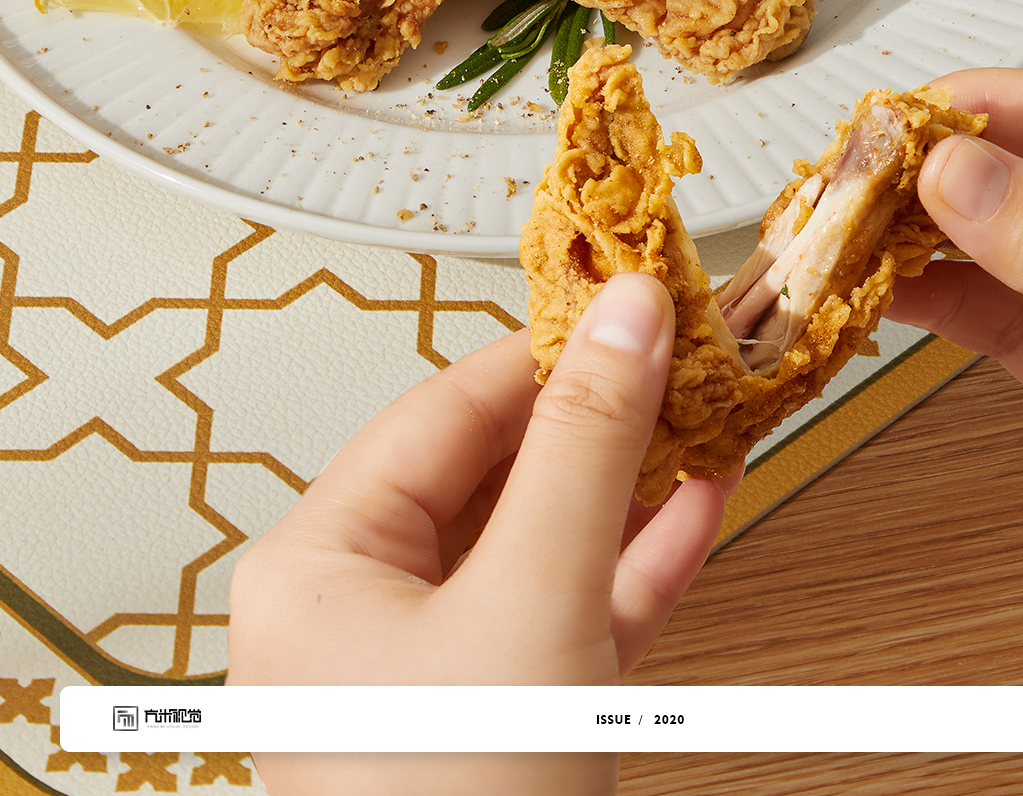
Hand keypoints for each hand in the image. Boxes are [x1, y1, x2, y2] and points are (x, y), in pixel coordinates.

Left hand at [229, 272, 734, 795]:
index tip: (628, 301)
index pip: (442, 410)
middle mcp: (353, 616)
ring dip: (625, 487)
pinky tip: (696, 514)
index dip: (546, 348)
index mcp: (314, 568)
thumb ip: (585, 446)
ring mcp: (423, 678)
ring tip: (703, 421)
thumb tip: (625, 314)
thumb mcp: (533, 601)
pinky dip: (629, 569)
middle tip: (679, 356)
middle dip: (598, 420)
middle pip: (491, 473)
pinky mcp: (490, 727)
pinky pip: (558, 616)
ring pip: (534, 543)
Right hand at [889, 69, 1022, 690]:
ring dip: (929, 240)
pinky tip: (890, 290)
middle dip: (941, 174)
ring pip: (1017, 247)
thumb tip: (966, 174)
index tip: (897, 118)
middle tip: (849, 178)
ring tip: (845, 234)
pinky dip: (948, 306)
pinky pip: (1015, 321)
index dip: (987, 111)